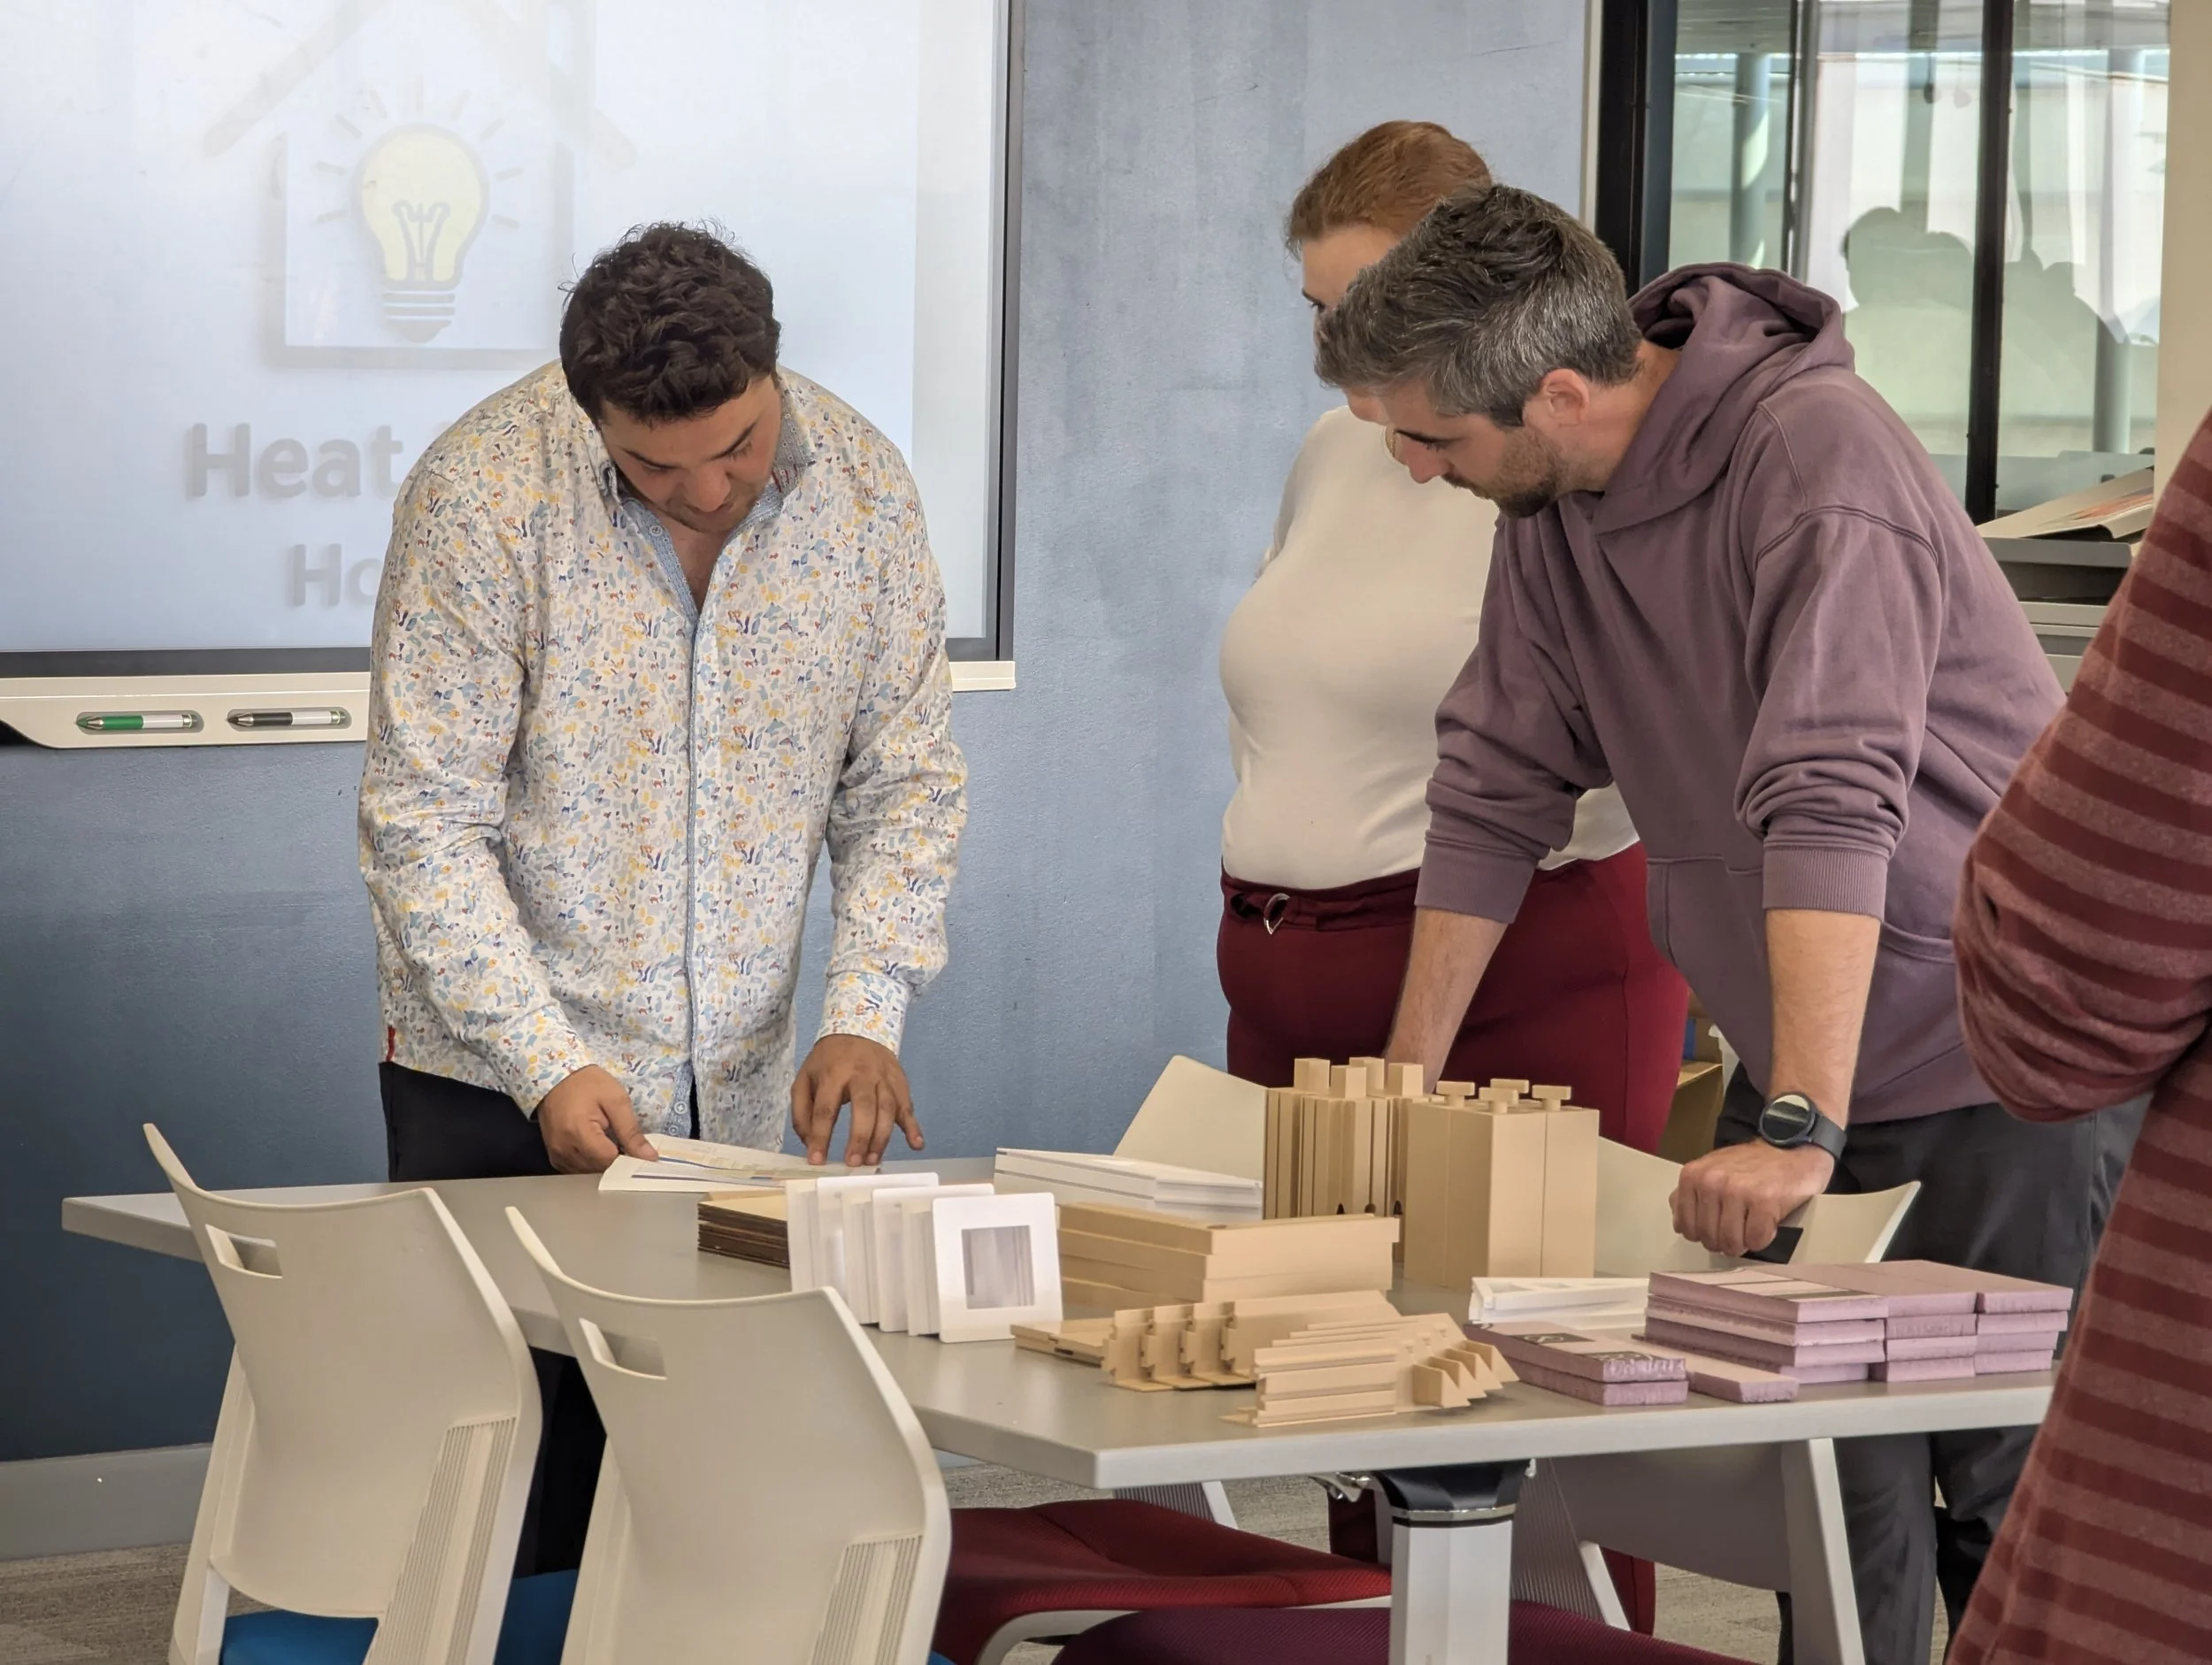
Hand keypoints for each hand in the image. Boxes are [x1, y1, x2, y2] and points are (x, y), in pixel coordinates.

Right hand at [536, 1065, 656, 1173]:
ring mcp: (556, 1154)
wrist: (555, 1076)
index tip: (636, 1148)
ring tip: (609, 1142)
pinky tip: (596, 1148)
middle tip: (624, 1142)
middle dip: (616, 1160)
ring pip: (588, 1173)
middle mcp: (564, 1149)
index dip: (627, 1157)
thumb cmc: (588, 1083)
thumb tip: (650, 1157)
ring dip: (602, 1163)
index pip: (610, 1161)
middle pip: (599, 1169)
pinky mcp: (554, 1156)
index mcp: (579, 1133)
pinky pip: (576, 1170)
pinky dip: (589, 1163)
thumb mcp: (616, 1100)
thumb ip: (631, 1131)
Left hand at [791, 1034, 920, 1166]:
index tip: (816, 1160)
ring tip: (873, 1161)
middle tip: (853, 1163)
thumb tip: (809, 1143)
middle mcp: (862, 1074)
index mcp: (833, 1073)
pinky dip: (914, 1127)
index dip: (821, 1136)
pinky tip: (916, 1145)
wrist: (858, 1031)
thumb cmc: (828, 1062)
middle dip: (859, 1137)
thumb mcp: (804, 1079)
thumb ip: (801, 1112)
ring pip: (888, 1108)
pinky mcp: (900, 1083)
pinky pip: (908, 1106)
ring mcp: (885, 1078)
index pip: (826, 1108)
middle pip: (864, 1107)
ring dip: (882, 1137)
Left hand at [1670, 1141, 1834, 1257]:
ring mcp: (1737, 1190)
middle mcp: (1711, 1181)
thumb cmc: (1751, 1165)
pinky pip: (1756, 1240)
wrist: (1790, 1149)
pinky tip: (1767, 1224)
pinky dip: (1763, 1239)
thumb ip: (1690, 1195)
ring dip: (1744, 1243)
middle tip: (1739, 1231)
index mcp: (1692, 1176)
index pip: (1686, 1228)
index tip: (1718, 1229)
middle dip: (1725, 1242)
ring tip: (1752, 1228)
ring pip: (1731, 1242)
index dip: (1704, 1235)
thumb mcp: (1711, 1170)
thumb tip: (1679, 1223)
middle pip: (1709, 1238)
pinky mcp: (1764, 1201)